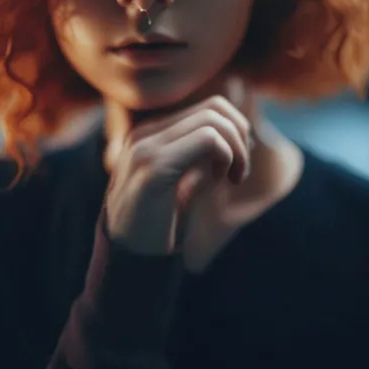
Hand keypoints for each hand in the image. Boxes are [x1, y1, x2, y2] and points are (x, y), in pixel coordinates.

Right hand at [105, 78, 251, 255]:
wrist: (127, 261)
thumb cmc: (157, 226)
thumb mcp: (183, 182)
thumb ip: (199, 155)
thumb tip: (239, 131)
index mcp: (150, 135)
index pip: (208, 108)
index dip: (235, 130)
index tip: (238, 163)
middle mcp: (145, 134)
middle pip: (215, 108)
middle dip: (241, 137)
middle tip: (239, 172)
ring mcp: (146, 146)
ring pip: (213, 121)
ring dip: (237, 150)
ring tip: (232, 178)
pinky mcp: (153, 166)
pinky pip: (208, 139)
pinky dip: (227, 157)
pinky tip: (221, 181)